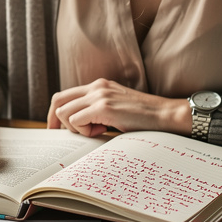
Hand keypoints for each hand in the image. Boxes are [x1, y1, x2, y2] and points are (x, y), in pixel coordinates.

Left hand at [46, 78, 190, 136]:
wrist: (166, 115)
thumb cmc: (145, 118)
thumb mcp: (117, 109)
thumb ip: (98, 111)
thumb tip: (78, 127)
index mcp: (99, 86)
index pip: (65, 95)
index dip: (56, 113)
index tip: (57, 129)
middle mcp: (96, 87)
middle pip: (58, 101)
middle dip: (55, 121)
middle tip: (63, 136)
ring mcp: (99, 95)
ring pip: (64, 112)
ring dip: (75, 128)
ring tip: (96, 132)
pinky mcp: (103, 107)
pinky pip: (76, 121)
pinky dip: (84, 131)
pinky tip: (101, 132)